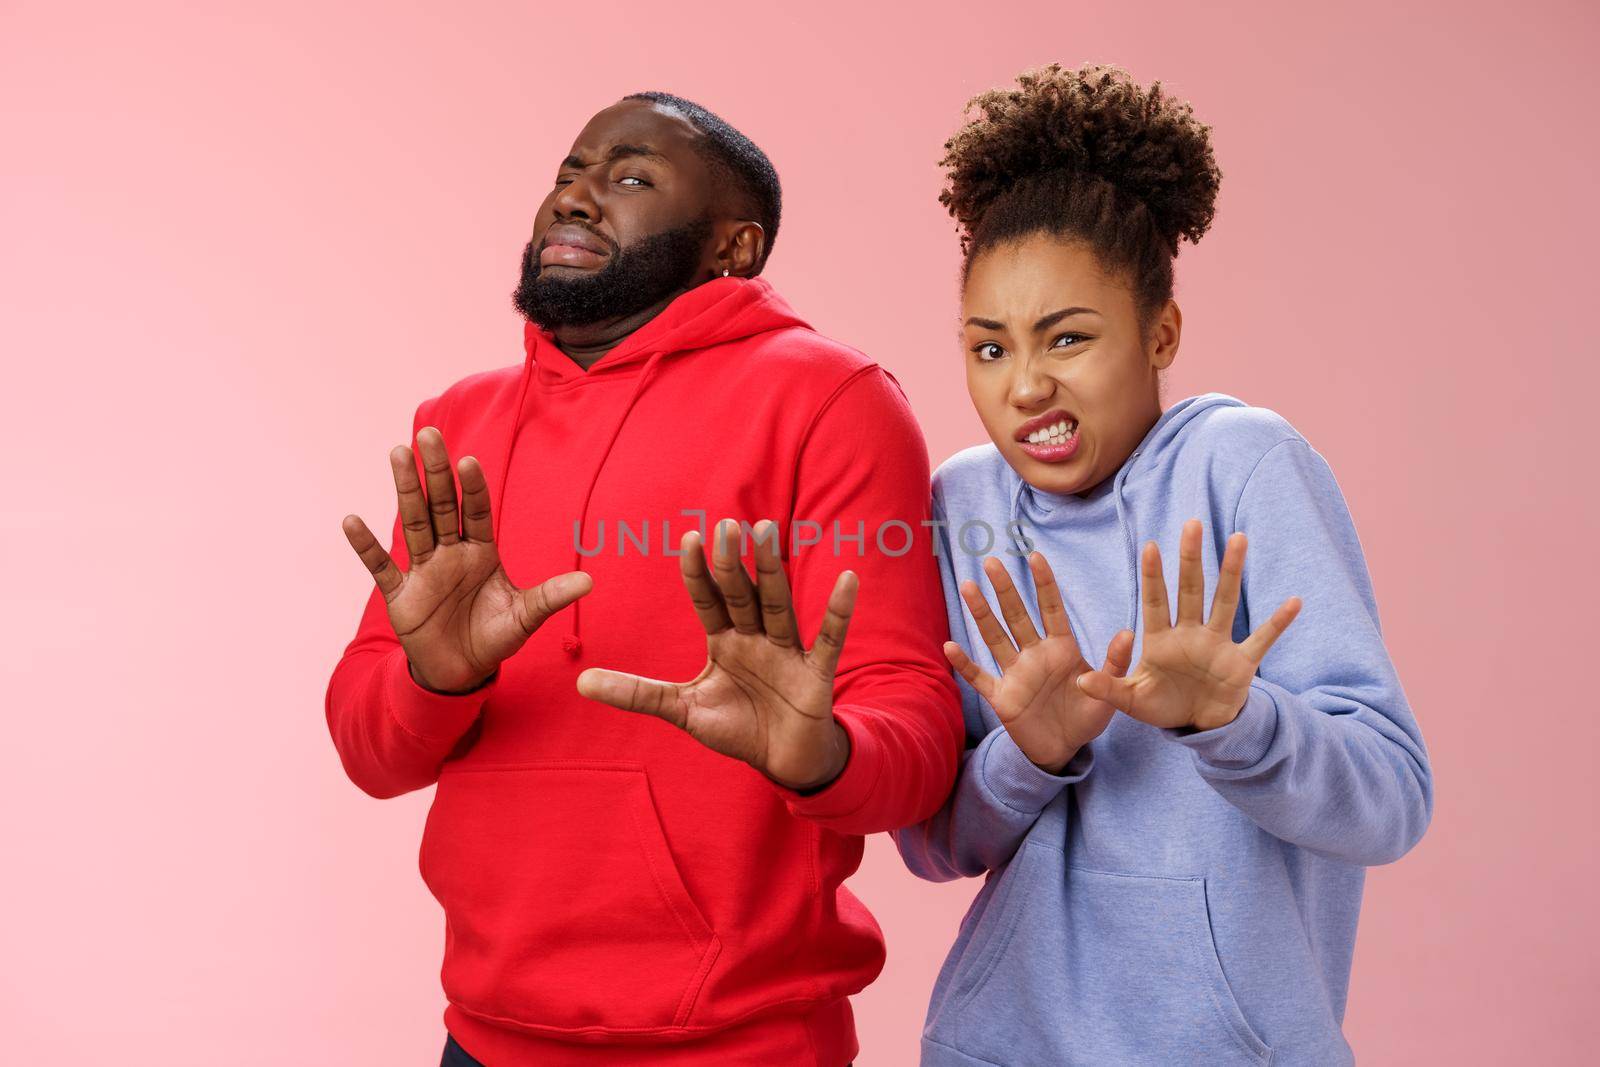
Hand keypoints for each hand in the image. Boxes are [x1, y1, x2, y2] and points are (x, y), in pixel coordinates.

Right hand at [341, 426, 591, 693]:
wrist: (462, 672)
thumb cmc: (495, 638)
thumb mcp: (526, 617)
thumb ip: (551, 597)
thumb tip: (590, 583)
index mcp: (481, 552)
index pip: (477, 511)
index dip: (473, 488)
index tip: (469, 462)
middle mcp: (451, 553)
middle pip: (442, 505)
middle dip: (436, 471)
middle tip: (430, 434)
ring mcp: (423, 570)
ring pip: (413, 523)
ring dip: (405, 490)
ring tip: (397, 453)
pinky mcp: (400, 594)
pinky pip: (379, 567)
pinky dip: (365, 546)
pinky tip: (352, 520)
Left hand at [576, 520, 854, 791]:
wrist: (785, 762)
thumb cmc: (738, 728)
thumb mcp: (682, 710)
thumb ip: (636, 693)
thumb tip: (580, 682)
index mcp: (724, 640)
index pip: (708, 599)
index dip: (700, 572)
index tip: (690, 538)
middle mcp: (756, 637)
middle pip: (743, 594)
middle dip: (734, 563)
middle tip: (727, 526)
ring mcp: (788, 652)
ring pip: (780, 605)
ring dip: (775, 571)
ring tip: (769, 534)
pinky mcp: (816, 673)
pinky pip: (830, 638)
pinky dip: (838, 611)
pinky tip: (848, 579)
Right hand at [947, 553, 1131, 773]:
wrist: (1064, 748)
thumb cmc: (1086, 716)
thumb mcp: (1108, 692)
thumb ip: (1114, 663)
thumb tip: (1128, 632)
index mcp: (1061, 648)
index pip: (1051, 609)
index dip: (1044, 584)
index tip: (1035, 556)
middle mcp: (1035, 654)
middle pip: (1017, 616)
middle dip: (1005, 589)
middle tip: (992, 562)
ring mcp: (1015, 674)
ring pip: (995, 638)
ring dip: (982, 614)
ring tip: (968, 587)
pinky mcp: (1002, 697)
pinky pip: (980, 677)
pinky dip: (965, 664)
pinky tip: (950, 646)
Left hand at [1076, 519, 1301, 731]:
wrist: (1196, 726)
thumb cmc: (1161, 706)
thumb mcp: (1131, 700)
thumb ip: (1108, 689)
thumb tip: (1080, 681)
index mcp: (1160, 640)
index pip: (1155, 602)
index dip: (1153, 576)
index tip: (1150, 546)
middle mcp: (1190, 634)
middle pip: (1190, 590)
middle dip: (1191, 559)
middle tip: (1192, 524)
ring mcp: (1217, 645)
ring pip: (1225, 601)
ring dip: (1232, 572)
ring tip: (1238, 538)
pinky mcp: (1241, 664)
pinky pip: (1262, 640)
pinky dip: (1278, 624)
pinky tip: (1294, 602)